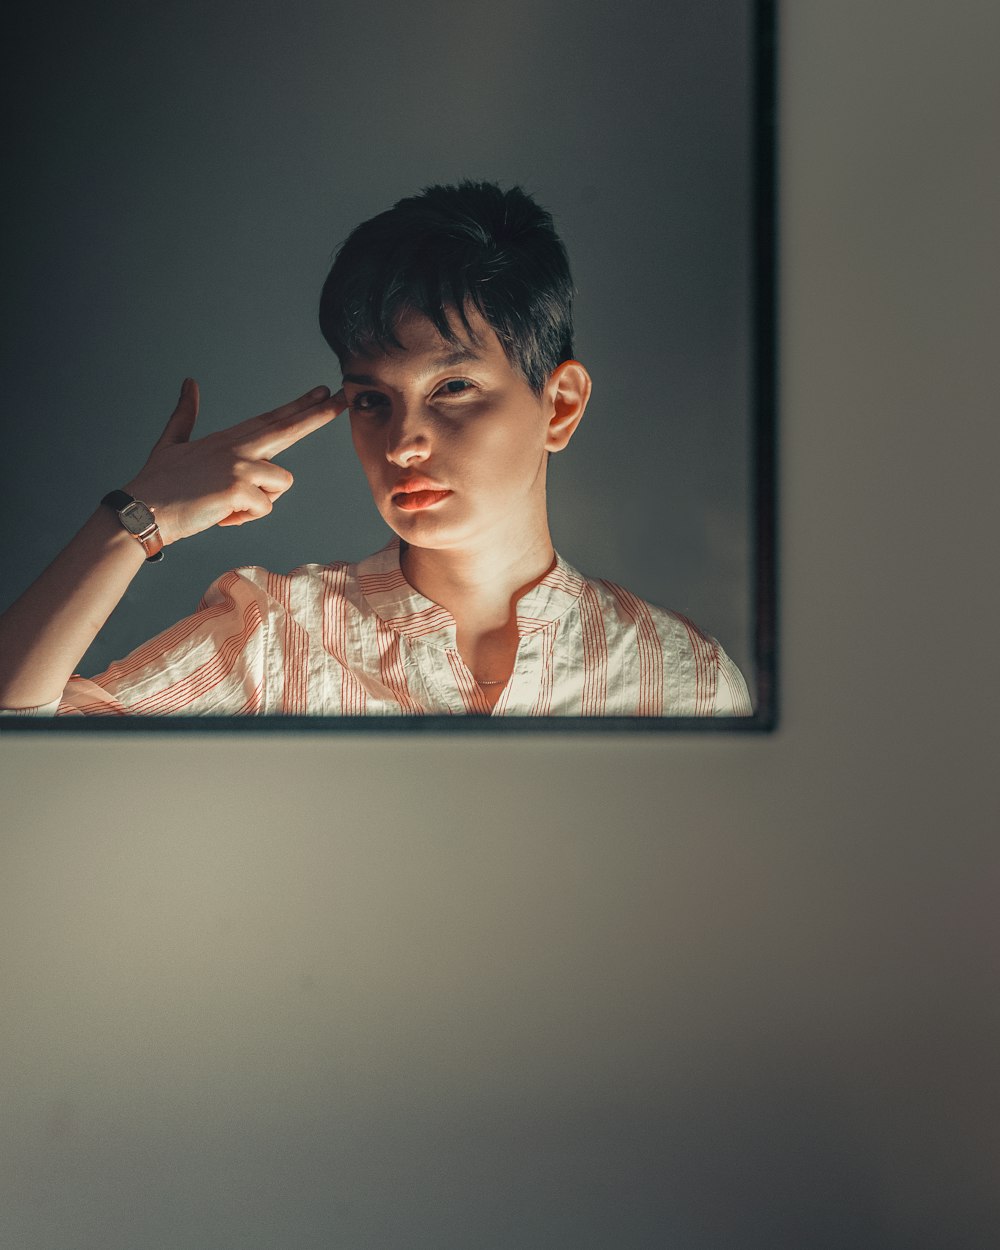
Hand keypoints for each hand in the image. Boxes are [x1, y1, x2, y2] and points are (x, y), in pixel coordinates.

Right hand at [124, 380, 346, 544]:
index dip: (299, 406)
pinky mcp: (240, 489)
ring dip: (257, 502)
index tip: (323, 392)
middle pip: (287, 429)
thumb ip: (185, 413)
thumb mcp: (173, 442)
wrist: (143, 510)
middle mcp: (238, 447)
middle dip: (317, 414)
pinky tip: (219, 515)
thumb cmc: (159, 482)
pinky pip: (264, 508)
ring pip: (280, 484)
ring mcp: (240, 466)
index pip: (272, 419)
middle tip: (342, 400)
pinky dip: (243, 519)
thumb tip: (189, 383)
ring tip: (224, 505)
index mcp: (229, 438)